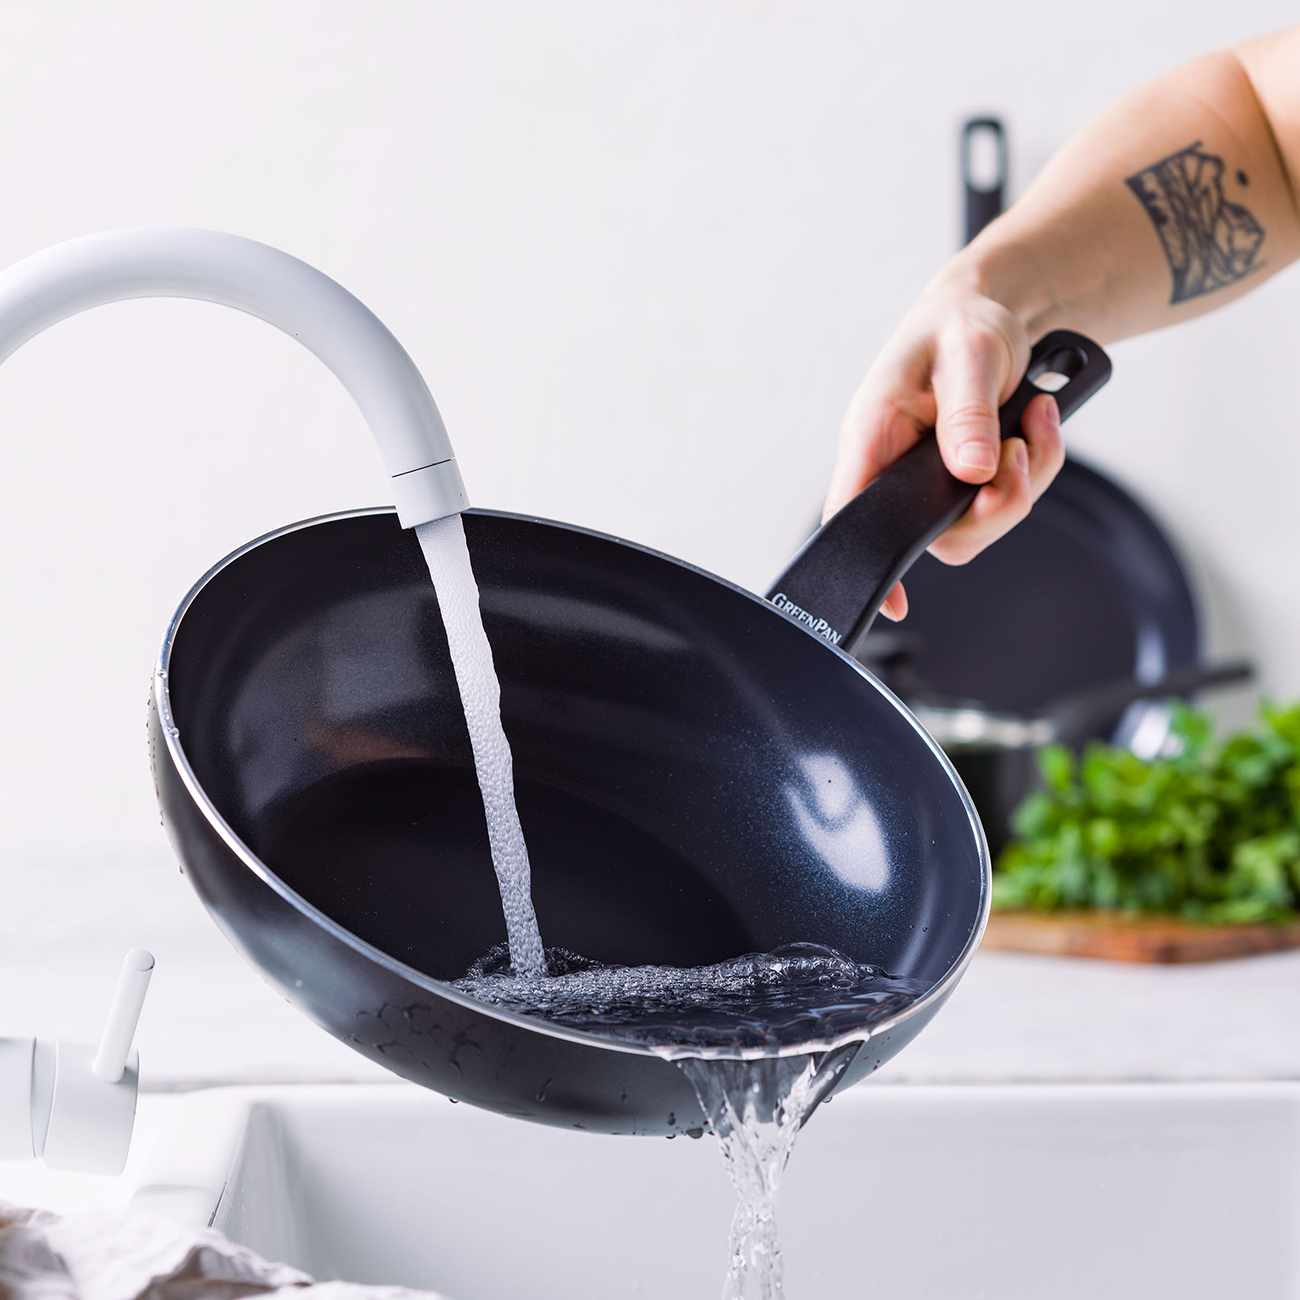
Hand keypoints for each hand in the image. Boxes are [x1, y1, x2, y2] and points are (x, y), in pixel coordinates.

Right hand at [825, 273, 1064, 620]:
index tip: (894, 601)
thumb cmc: (961, 321)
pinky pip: (1005, 500)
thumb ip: (968, 414)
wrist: (992, 306)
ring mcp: (932, 476)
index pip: (852, 514)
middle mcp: (896, 464)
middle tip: (1016, 455)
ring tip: (1033, 420)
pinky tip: (1035, 421)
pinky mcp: (965, 477)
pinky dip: (1036, 466)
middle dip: (994, 507)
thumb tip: (973, 471)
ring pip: (979, 522)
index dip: (868, 563)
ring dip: (1025, 481)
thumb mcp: (968, 353)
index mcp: (874, 433)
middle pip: (935, 534)